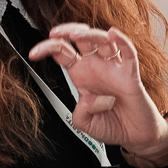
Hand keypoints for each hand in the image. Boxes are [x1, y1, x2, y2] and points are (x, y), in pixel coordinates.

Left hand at [29, 23, 167, 156]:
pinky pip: (128, 53)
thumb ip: (80, 112)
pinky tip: (113, 34)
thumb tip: (89, 97)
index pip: (62, 53)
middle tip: (54, 33)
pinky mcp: (130, 74)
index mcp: (81, 75)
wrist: (135, 136)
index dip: (47, 48)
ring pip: (102, 40)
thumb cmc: (112, 125)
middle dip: (66, 31)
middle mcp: (96, 67)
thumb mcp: (85, 124)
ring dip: (89, 33)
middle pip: (80, 38)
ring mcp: (114, 68)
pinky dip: (122, 41)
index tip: (33, 54)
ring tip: (76, 35)